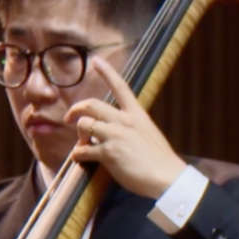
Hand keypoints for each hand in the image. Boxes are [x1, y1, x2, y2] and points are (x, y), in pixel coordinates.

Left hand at [66, 58, 189, 198]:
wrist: (168, 178)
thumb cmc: (161, 161)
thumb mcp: (150, 135)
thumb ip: (131, 129)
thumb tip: (109, 133)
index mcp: (137, 115)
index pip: (120, 87)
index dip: (107, 72)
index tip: (96, 60)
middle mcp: (125, 121)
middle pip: (91, 105)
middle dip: (76, 110)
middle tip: (70, 118)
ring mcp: (116, 136)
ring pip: (84, 125)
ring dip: (79, 135)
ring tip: (83, 145)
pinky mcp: (108, 153)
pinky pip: (82, 149)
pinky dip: (78, 154)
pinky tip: (81, 158)